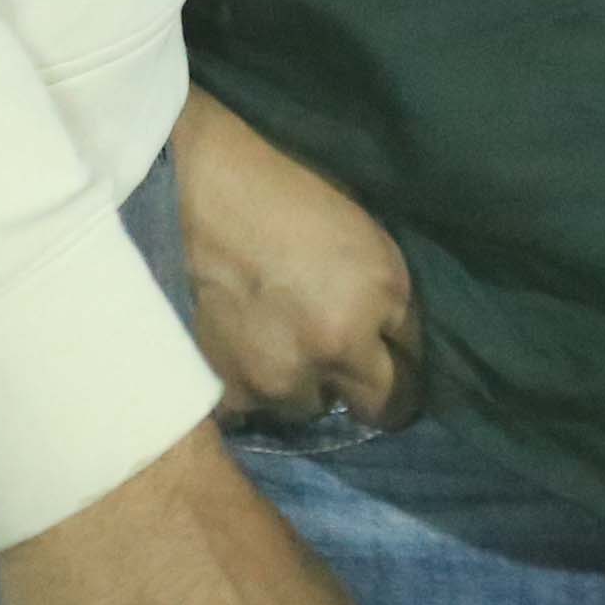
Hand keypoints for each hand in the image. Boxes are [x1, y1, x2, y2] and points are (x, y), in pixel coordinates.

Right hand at [174, 93, 420, 433]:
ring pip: (311, 408)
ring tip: (281, 344)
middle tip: (351, 366)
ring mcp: (272, 380)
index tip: (397, 366)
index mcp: (370, 307)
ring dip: (306, 384)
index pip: (410, 377)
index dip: (408, 372)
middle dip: (369, 389)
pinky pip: (257, 409)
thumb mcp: (365, 240)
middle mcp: (327, 354)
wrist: (194, 194)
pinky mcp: (226, 393)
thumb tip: (397, 348)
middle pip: (374, 407)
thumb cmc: (287, 197)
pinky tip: (243, 352)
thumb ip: (387, 304)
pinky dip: (255, 388)